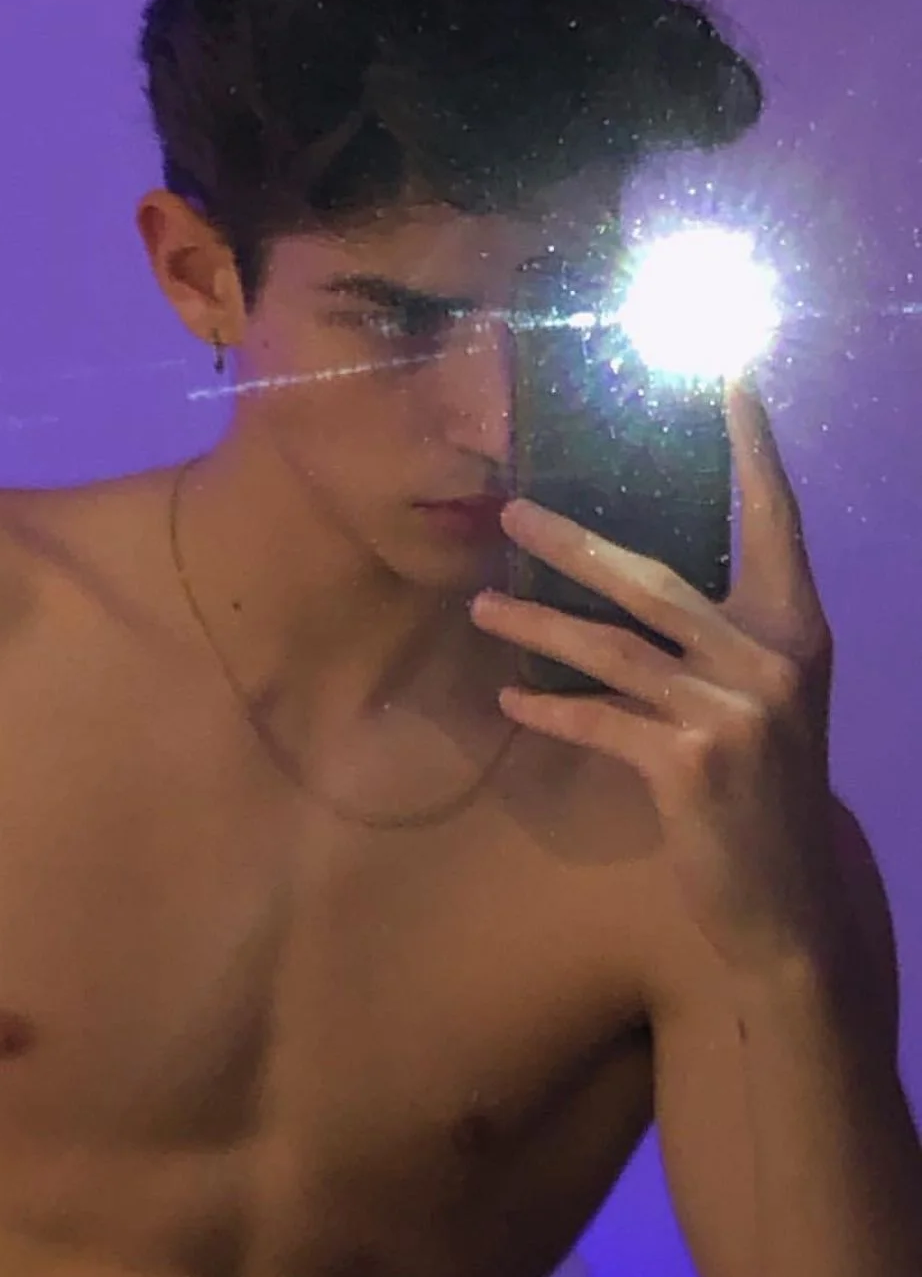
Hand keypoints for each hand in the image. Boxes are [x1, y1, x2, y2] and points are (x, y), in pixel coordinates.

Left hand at [471, 385, 839, 973]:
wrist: (787, 900)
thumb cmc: (764, 788)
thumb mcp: (764, 699)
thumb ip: (722, 637)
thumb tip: (636, 575)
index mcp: (796, 628)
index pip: (774, 518)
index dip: (753, 447)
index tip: (731, 376)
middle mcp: (770, 659)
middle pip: (655, 578)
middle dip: (574, 542)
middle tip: (512, 506)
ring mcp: (732, 713)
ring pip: (610, 649)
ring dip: (535, 625)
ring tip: (480, 606)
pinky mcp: (689, 767)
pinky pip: (599, 722)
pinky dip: (551, 709)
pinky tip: (511, 700)